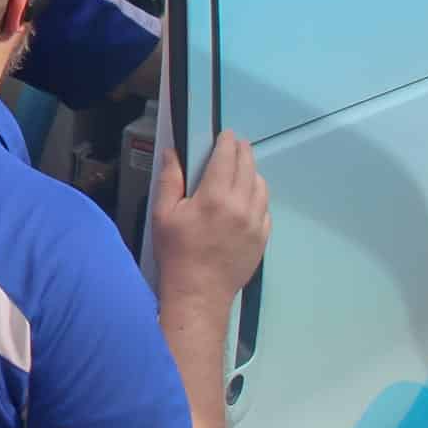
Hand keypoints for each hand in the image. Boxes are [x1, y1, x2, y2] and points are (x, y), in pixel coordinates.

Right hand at [152, 131, 270, 307]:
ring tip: (241, 169)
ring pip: (261, 186)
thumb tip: (172, 153)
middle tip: (236, 144)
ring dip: (252, 172)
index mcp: (214, 197)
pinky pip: (265, 208)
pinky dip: (257, 196)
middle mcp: (240, 206)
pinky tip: (246, 198)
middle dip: (242, 151)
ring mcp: (256, 223)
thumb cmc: (177, 253)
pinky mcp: (262, 238)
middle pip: (248, 167)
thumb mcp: (163, 214)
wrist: (199, 292)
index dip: (227, 142)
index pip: (227, 157)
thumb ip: (170, 179)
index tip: (226, 135)